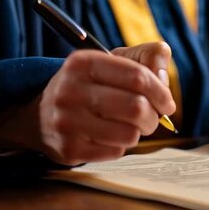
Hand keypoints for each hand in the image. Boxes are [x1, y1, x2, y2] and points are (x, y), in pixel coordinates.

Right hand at [0, 43, 175, 164]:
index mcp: (84, 62)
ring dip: (138, 132)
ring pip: (129, 134)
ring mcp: (67, 122)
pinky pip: (116, 152)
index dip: (161, 92)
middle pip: (136, 107)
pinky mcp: (69, 149)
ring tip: (129, 126)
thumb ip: (149, 56)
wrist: (41, 115)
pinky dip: (121, 146)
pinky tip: (109, 136)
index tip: (167, 103)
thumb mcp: (114, 60)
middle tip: (151, 117)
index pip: (138, 77)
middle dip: (153, 116)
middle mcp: (70, 90)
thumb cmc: (91, 85)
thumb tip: (163, 78)